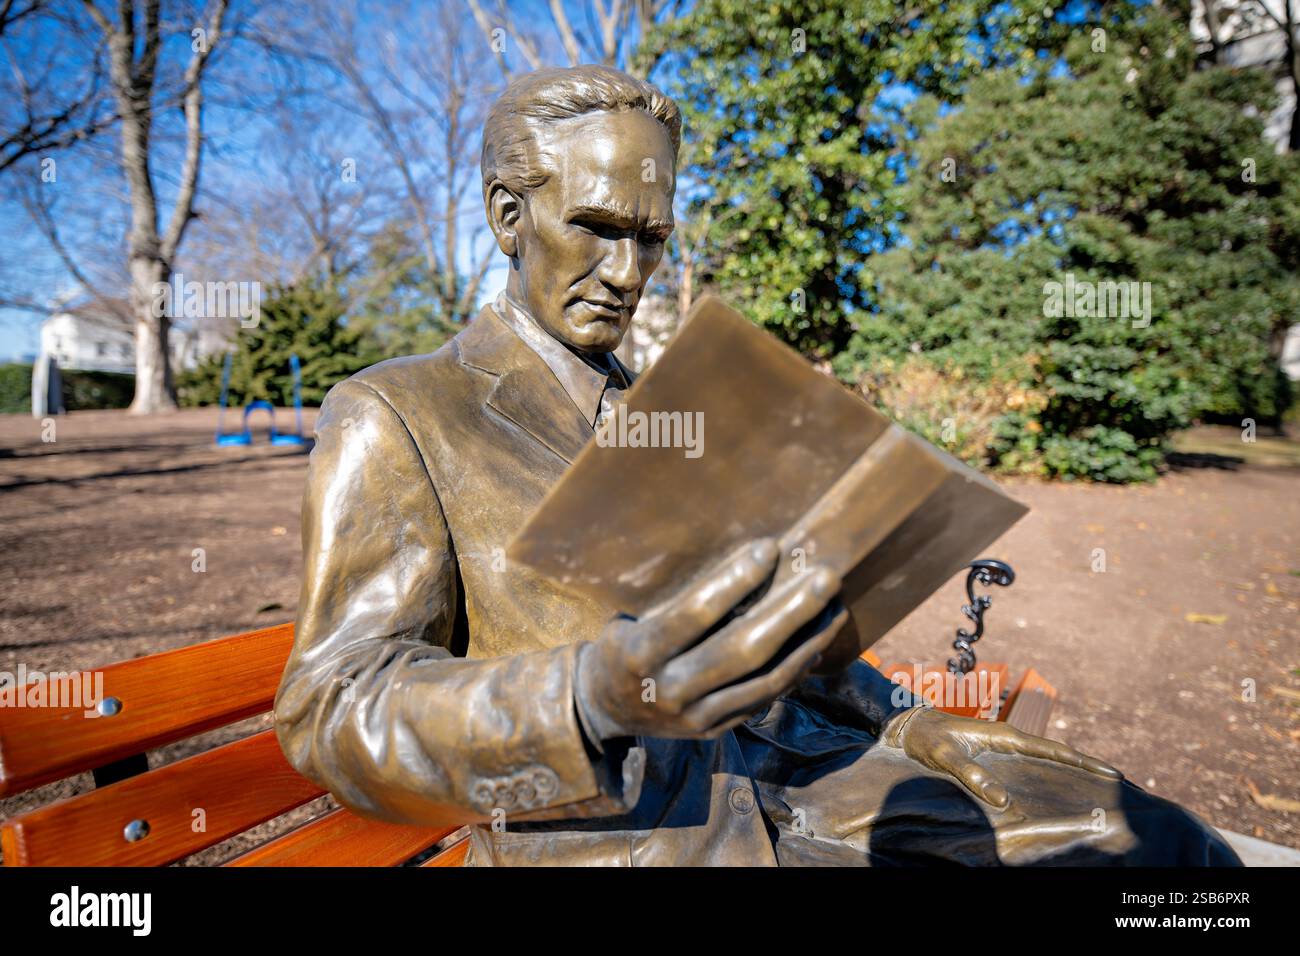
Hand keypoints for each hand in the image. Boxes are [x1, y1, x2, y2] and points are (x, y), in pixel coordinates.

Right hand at [575, 538, 846, 742]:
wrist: (602, 709)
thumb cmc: (620, 645)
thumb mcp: (630, 621)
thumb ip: (676, 604)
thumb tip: (746, 566)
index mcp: (640, 654)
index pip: (696, 613)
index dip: (736, 579)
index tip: (769, 548)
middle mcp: (669, 690)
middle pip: (743, 650)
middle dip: (791, 611)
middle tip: (825, 577)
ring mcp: (695, 717)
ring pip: (765, 680)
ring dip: (807, 642)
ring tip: (835, 609)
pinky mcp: (713, 731)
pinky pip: (764, 699)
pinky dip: (794, 671)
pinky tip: (815, 643)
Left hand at [882, 706, 1121, 809]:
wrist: (911, 727)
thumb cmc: (927, 739)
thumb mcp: (945, 756)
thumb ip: (970, 773)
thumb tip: (1002, 800)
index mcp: (1004, 736)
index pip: (1052, 749)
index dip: (1082, 761)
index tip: (1110, 772)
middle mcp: (1011, 741)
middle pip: (1057, 755)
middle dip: (1086, 767)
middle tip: (1117, 783)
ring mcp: (1005, 749)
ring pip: (1045, 762)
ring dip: (1069, 773)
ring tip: (1097, 790)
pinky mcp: (996, 758)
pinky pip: (1028, 768)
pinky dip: (1047, 776)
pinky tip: (1057, 791)